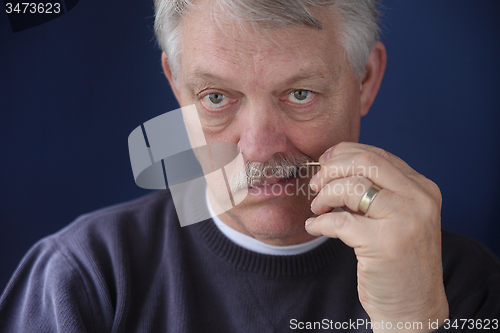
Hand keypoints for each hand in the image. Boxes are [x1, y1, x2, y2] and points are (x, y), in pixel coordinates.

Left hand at [305, 142, 448, 331]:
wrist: (414, 307)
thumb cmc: (399, 261)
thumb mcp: (397, 217)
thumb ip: (375, 191)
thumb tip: (331, 169)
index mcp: (422, 189)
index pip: (377, 155)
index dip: (343, 154)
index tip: (324, 163)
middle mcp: (419, 199)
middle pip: (365, 161)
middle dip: (331, 169)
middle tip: (315, 185)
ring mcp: (405, 220)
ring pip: (352, 187)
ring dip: (325, 196)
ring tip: (318, 209)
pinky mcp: (385, 243)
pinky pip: (339, 220)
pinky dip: (320, 222)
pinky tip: (314, 227)